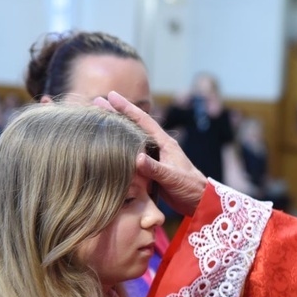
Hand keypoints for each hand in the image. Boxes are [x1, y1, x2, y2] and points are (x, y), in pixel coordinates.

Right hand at [95, 91, 206, 215]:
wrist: (199, 201)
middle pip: (134, 126)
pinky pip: (132, 154)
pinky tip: (109, 147)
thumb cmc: (190, 187)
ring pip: (131, 139)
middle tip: (97, 101)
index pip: (143, 121)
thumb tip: (137, 158)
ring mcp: (154, 157)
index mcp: (164, 143)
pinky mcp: (150, 169)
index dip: (127, 108)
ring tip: (98, 119)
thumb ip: (155, 169)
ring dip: (116, 129)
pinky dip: (120, 148)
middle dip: (116, 113)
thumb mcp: (173, 177)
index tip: (111, 95)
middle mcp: (158, 146)